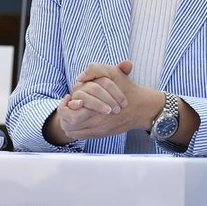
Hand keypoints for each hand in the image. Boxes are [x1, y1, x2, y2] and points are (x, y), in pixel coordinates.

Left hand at [46, 61, 162, 142]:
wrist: (142, 108)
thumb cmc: (127, 89)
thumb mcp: (113, 73)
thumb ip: (96, 70)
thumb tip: (81, 76)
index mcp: (96, 108)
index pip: (70, 114)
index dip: (64, 106)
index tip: (69, 97)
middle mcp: (96, 122)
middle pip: (68, 125)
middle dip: (64, 115)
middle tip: (67, 106)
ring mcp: (98, 130)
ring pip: (73, 132)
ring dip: (67, 123)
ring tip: (70, 112)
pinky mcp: (101, 134)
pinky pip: (81, 135)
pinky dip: (75, 129)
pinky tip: (77, 120)